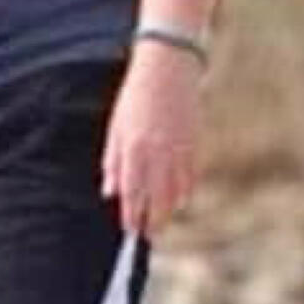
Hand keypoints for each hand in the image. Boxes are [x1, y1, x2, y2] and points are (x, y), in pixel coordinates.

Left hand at [101, 46, 202, 235]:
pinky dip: (185, 192)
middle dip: (153, 222)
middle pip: (157, 202)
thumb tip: (109, 193)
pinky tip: (178, 199)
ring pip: (177, 195)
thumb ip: (112, 162)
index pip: (132, 195)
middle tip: (148, 234)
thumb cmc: (136, 97)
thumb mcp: (116, 128)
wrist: (169, 68)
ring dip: (168, 210)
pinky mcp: (194, 146)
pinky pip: (191, 179)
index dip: (131, 216)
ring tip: (161, 219)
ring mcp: (179, 152)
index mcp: (134, 151)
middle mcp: (158, 156)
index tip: (130, 229)